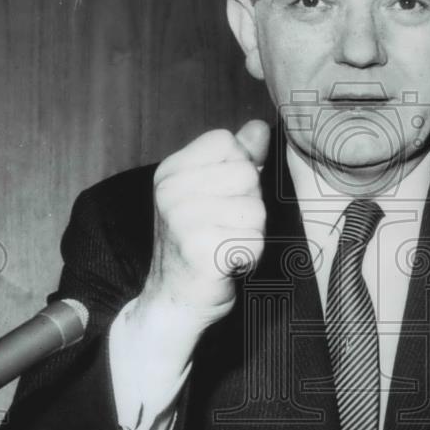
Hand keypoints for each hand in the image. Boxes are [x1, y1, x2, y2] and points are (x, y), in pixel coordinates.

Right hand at [128, 119, 270, 370]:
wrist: (173, 302)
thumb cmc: (198, 244)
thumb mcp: (211, 192)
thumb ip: (237, 157)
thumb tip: (259, 127)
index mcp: (171, 171)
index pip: (228, 143)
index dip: (238, 169)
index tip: (221, 198)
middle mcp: (170, 192)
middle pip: (247, 175)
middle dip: (248, 205)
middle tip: (223, 228)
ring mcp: (182, 221)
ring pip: (255, 210)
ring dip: (250, 233)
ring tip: (225, 245)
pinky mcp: (200, 251)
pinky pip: (254, 242)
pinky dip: (249, 257)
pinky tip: (228, 264)